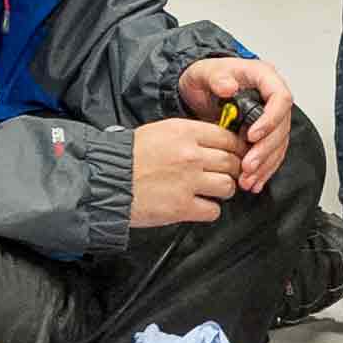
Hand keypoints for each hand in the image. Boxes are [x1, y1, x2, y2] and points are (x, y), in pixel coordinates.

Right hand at [129, 118, 244, 227]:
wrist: (106, 180)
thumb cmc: (129, 156)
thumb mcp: (162, 131)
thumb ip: (190, 135)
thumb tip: (216, 141)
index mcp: (186, 132)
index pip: (228, 138)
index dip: (236, 148)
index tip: (236, 154)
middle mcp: (191, 155)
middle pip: (232, 162)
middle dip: (232, 169)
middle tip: (227, 174)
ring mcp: (188, 182)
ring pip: (228, 186)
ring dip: (224, 190)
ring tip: (213, 190)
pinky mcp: (182, 207)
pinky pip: (213, 210)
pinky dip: (210, 210)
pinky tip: (200, 206)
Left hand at [178, 57, 293, 191]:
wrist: (201, 89)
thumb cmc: (206, 77)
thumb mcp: (205, 72)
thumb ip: (217, 78)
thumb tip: (228, 87)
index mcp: (264, 77)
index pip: (280, 98)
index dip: (270, 119)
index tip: (252, 136)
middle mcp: (272, 97)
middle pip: (282, 126)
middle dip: (266, 149)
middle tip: (248, 165)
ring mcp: (270, 116)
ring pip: (279, 143)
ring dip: (265, 164)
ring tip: (247, 179)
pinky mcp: (265, 132)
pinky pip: (272, 152)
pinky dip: (264, 169)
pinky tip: (254, 181)